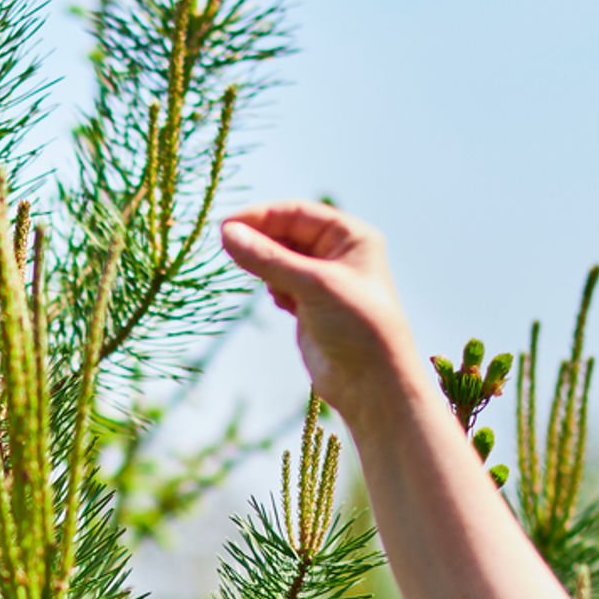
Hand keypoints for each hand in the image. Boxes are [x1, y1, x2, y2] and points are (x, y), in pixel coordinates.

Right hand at [218, 200, 433, 421]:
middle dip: (260, 241)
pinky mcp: (310, 306)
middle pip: (286, 233)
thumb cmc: (358, 326)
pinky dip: (272, 287)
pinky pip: (280, 284)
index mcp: (351, 236)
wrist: (371, 385)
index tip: (227, 226)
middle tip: (227, 249)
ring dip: (264, 266)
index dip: (261, 216)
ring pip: (279, 260)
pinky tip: (279, 300)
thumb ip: (269, 258)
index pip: (297, 213)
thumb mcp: (313, 285)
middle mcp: (338, 254)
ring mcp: (322, 281)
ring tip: (261, 281)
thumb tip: (228, 233)